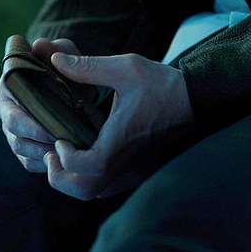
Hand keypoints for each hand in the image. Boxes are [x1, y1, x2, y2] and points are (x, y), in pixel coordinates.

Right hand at [0, 37, 81, 171]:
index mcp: (10, 84)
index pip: (9, 102)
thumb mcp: (66, 55)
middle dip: (35, 136)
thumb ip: (58, 49)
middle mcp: (6, 108)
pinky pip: (28, 162)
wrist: (72, 89)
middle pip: (12, 129)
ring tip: (64, 152)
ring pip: (20, 147)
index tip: (47, 121)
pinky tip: (61, 160)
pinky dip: (43, 164)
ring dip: (41, 152)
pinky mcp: (22, 148)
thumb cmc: (65, 70)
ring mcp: (12, 130)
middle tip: (59, 141)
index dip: (26, 115)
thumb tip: (40, 45)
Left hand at [43, 53, 194, 199]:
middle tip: (53, 152)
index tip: (59, 139)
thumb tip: (55, 59)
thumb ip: (87, 66)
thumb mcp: (125, 67)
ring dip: (73, 179)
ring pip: (95, 192)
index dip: (67, 158)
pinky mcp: (138, 172)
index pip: (89, 167)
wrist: (197, 100)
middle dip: (60, 177)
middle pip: (85, 191)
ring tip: (64, 153)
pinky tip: (85, 156)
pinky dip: (89, 179)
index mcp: (122, 140)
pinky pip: (107, 187)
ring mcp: (134, 171)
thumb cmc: (162, 84)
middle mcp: (127, 163)